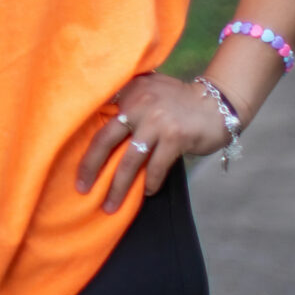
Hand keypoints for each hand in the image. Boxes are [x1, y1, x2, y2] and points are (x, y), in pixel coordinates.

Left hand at [74, 73, 234, 214]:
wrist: (218, 104)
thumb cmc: (179, 102)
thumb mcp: (150, 89)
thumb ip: (128, 101)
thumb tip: (102, 134)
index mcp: (129, 91)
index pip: (99, 120)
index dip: (85, 145)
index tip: (76, 166)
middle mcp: (139, 103)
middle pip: (105, 140)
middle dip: (90, 167)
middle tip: (81, 187)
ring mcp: (157, 121)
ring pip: (129, 160)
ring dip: (118, 187)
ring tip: (110, 205)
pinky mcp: (175, 137)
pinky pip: (155, 167)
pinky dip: (150, 183)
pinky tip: (147, 193)